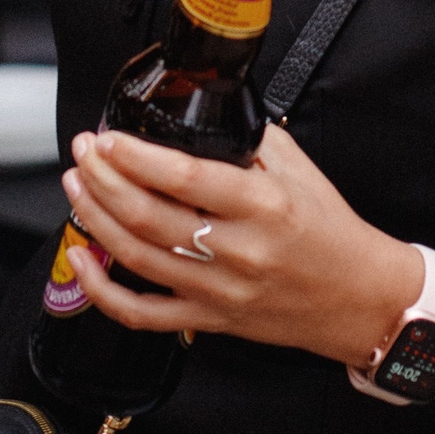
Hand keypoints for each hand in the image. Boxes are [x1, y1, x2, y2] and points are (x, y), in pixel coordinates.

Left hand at [61, 123, 420, 370]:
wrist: (358, 298)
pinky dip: (103, 290)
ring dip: (95, 219)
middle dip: (104, 180)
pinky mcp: (210, 320)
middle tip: (83, 152)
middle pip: (149, 216)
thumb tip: (202, 113)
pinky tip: (82, 259)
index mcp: (262, 205)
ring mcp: (219, 290)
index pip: (185, 177)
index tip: (107, 137)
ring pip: (138, 259)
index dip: (136, 156)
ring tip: (76, 186)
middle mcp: (238, 250)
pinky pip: (143, 314)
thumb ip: (249, 140)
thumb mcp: (299, 170)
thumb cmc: (330, 231)